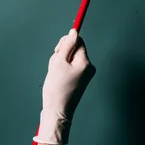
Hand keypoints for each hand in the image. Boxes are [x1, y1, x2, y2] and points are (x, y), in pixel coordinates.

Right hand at [33, 29, 94, 144]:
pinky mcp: (80, 79)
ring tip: (55, 75)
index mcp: (85, 62)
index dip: (66, 43)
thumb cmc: (56, 89)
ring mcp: (85, 74)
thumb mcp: (58, 63)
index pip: (78, 41)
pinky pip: (71, 67)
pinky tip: (58, 79)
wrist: (57, 112)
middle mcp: (89, 66)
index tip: (58, 51)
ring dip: (60, 63)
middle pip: (74, 49)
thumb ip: (67, 45)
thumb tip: (74, 31)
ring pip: (70, 58)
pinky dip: (63, 70)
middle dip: (62, 54)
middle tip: (55, 67)